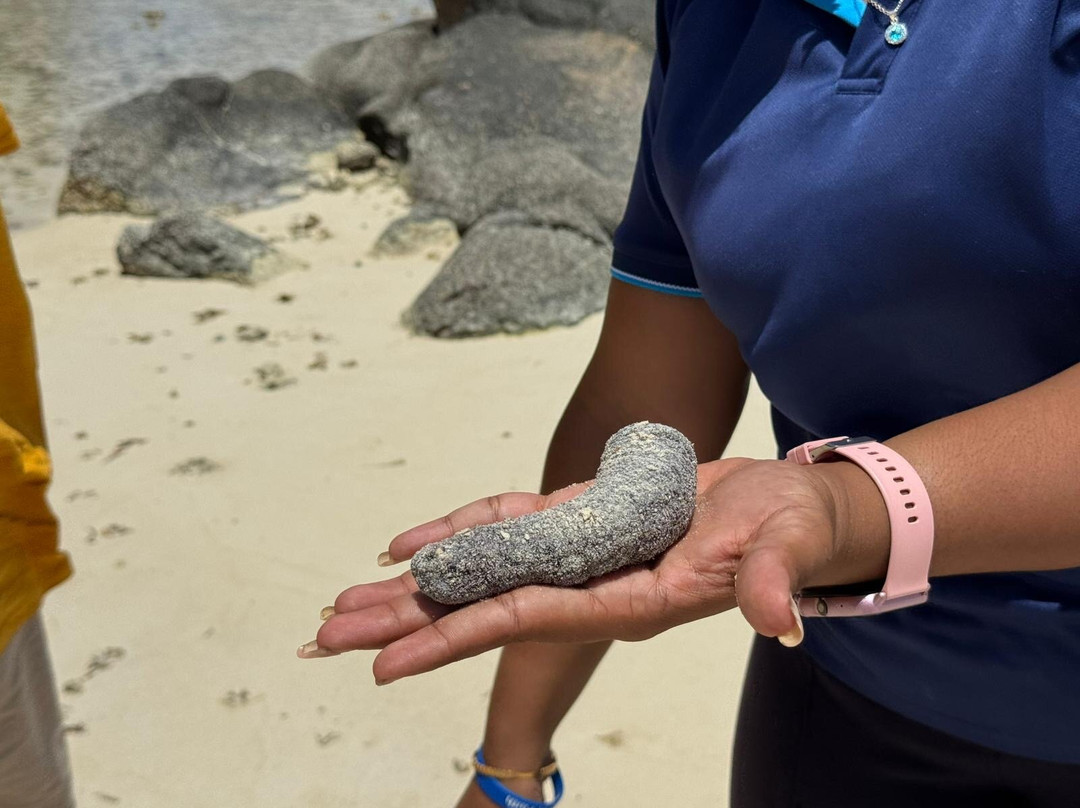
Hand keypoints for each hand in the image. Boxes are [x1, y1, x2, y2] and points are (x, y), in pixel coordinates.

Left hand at [308, 457, 888, 682]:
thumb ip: (773, 583)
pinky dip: (458, 531)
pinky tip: (412, 544)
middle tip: (328, 637)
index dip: (455, 635)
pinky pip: (508, 525)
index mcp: (629, 597)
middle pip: (481, 604)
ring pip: (482, 567)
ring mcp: (583, 552)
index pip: (526, 616)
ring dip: (417, 583)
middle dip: (406, 623)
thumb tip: (777, 624)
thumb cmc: (792, 527)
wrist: (790, 506)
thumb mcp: (786, 546)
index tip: (387, 663)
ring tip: (351, 598)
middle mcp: (593, 583)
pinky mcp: (585, 519)